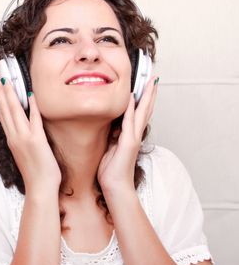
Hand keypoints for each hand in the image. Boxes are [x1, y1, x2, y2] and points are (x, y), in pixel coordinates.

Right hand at [0, 75, 61, 191]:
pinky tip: (30, 94)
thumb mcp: (24, 154)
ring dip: (11, 93)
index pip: (3, 114)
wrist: (39, 188)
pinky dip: (31, 106)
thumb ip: (22, 140)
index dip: (0, 99)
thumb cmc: (35, 174)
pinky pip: (33, 119)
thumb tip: (23, 129)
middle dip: (2, 90)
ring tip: (8, 79)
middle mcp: (14, 137)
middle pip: (5, 109)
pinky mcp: (36, 140)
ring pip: (14, 111)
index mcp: (11, 140)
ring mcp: (24, 138)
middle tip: (0, 74)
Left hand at [97, 76, 159, 192]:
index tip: (145, 85)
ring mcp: (132, 138)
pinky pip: (129, 122)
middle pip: (145, 109)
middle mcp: (134, 135)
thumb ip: (113, 136)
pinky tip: (132, 98)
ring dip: (146, 97)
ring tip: (151, 83)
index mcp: (130, 135)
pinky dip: (130, 110)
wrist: (115, 187)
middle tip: (154, 78)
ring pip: (141, 113)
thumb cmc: (110, 171)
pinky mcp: (128, 143)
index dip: (143, 99)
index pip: (138, 113)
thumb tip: (111, 127)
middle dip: (149, 93)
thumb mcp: (110, 148)